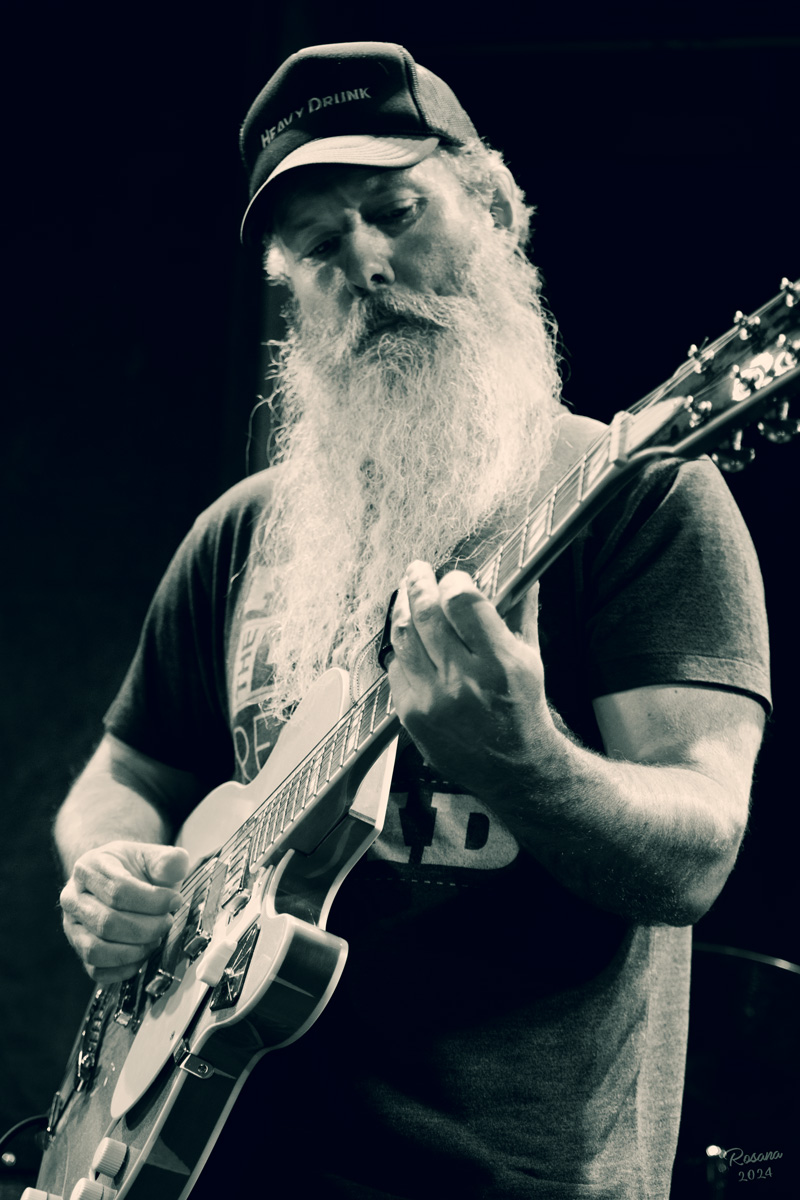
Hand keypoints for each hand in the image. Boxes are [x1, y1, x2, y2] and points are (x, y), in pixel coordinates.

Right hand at [60, 841, 189, 982]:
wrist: (121, 880)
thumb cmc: (136, 869)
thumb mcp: (152, 856)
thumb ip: (167, 859)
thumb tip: (175, 863)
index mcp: (89, 868)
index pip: (117, 890)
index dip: (152, 900)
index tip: (175, 901)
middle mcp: (73, 898)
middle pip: (107, 922)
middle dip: (146, 928)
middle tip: (168, 922)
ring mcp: (72, 927)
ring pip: (96, 950)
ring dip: (134, 950)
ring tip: (156, 939)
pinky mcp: (79, 950)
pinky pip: (97, 970)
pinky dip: (124, 968)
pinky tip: (143, 954)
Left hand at [386, 561, 551, 797]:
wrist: (513, 768)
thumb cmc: (522, 708)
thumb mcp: (531, 659)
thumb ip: (522, 613)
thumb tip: (523, 574)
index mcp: (499, 663)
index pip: (463, 603)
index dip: (454, 582)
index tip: (455, 578)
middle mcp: (463, 681)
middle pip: (427, 614)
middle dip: (419, 583)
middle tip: (418, 570)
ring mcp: (433, 700)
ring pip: (403, 637)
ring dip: (402, 609)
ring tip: (407, 595)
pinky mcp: (412, 715)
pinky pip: (396, 667)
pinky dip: (402, 648)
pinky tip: (410, 639)